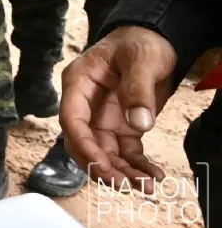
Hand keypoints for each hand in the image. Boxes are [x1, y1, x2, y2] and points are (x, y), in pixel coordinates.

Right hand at [60, 25, 178, 191]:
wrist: (154, 40)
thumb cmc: (140, 42)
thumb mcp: (141, 59)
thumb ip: (138, 89)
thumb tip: (138, 124)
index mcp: (79, 83)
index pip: (72, 119)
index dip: (83, 144)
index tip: (101, 165)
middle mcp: (86, 104)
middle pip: (84, 142)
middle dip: (102, 166)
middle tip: (124, 185)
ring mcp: (103, 117)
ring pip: (105, 153)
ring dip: (121, 172)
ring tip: (145, 187)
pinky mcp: (122, 126)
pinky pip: (125, 152)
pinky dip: (137, 166)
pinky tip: (152, 176)